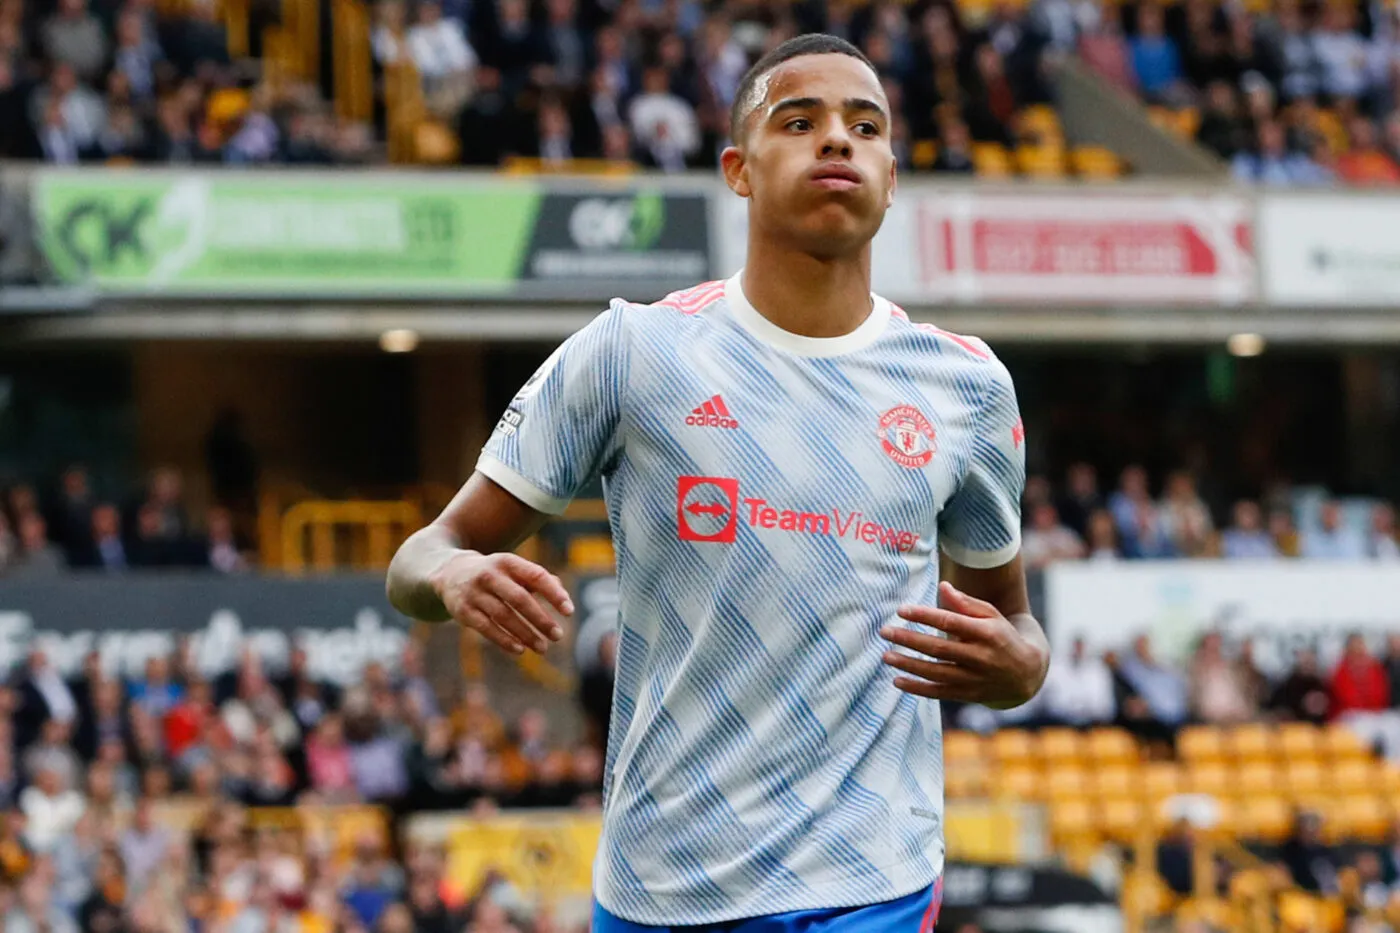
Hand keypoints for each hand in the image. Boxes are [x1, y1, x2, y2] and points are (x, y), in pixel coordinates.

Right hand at [429, 551, 573, 654]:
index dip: (554, 593)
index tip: (569, 611)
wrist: (449, 572)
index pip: (535, 576)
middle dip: (540, 619)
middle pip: (519, 599)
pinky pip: (486, 627)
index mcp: (507, 562)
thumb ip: (537, 580)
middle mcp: (489, 575)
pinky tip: (520, 649)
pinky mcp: (463, 611)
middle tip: (558, 635)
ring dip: (525, 633)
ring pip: (503, 616)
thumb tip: (563, 596)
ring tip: (543, 647)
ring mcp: (474, 593)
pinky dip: (504, 639)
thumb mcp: (513, 569)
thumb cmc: (494, 573)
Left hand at [880, 581, 1047, 709]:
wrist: (1026, 673)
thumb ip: (966, 603)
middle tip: (884, 631)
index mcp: (987, 633)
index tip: (901, 609)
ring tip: (886, 655)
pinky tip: (897, 681)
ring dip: (908, 665)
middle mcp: (980, 657)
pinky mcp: (968, 695)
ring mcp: (974, 679)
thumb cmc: (1002, 636)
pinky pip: (938, 693)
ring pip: (936, 672)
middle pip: (938, 648)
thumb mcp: (991, 616)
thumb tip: (943, 587)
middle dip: (908, 639)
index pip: (950, 622)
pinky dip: (917, 689)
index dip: (924, 615)